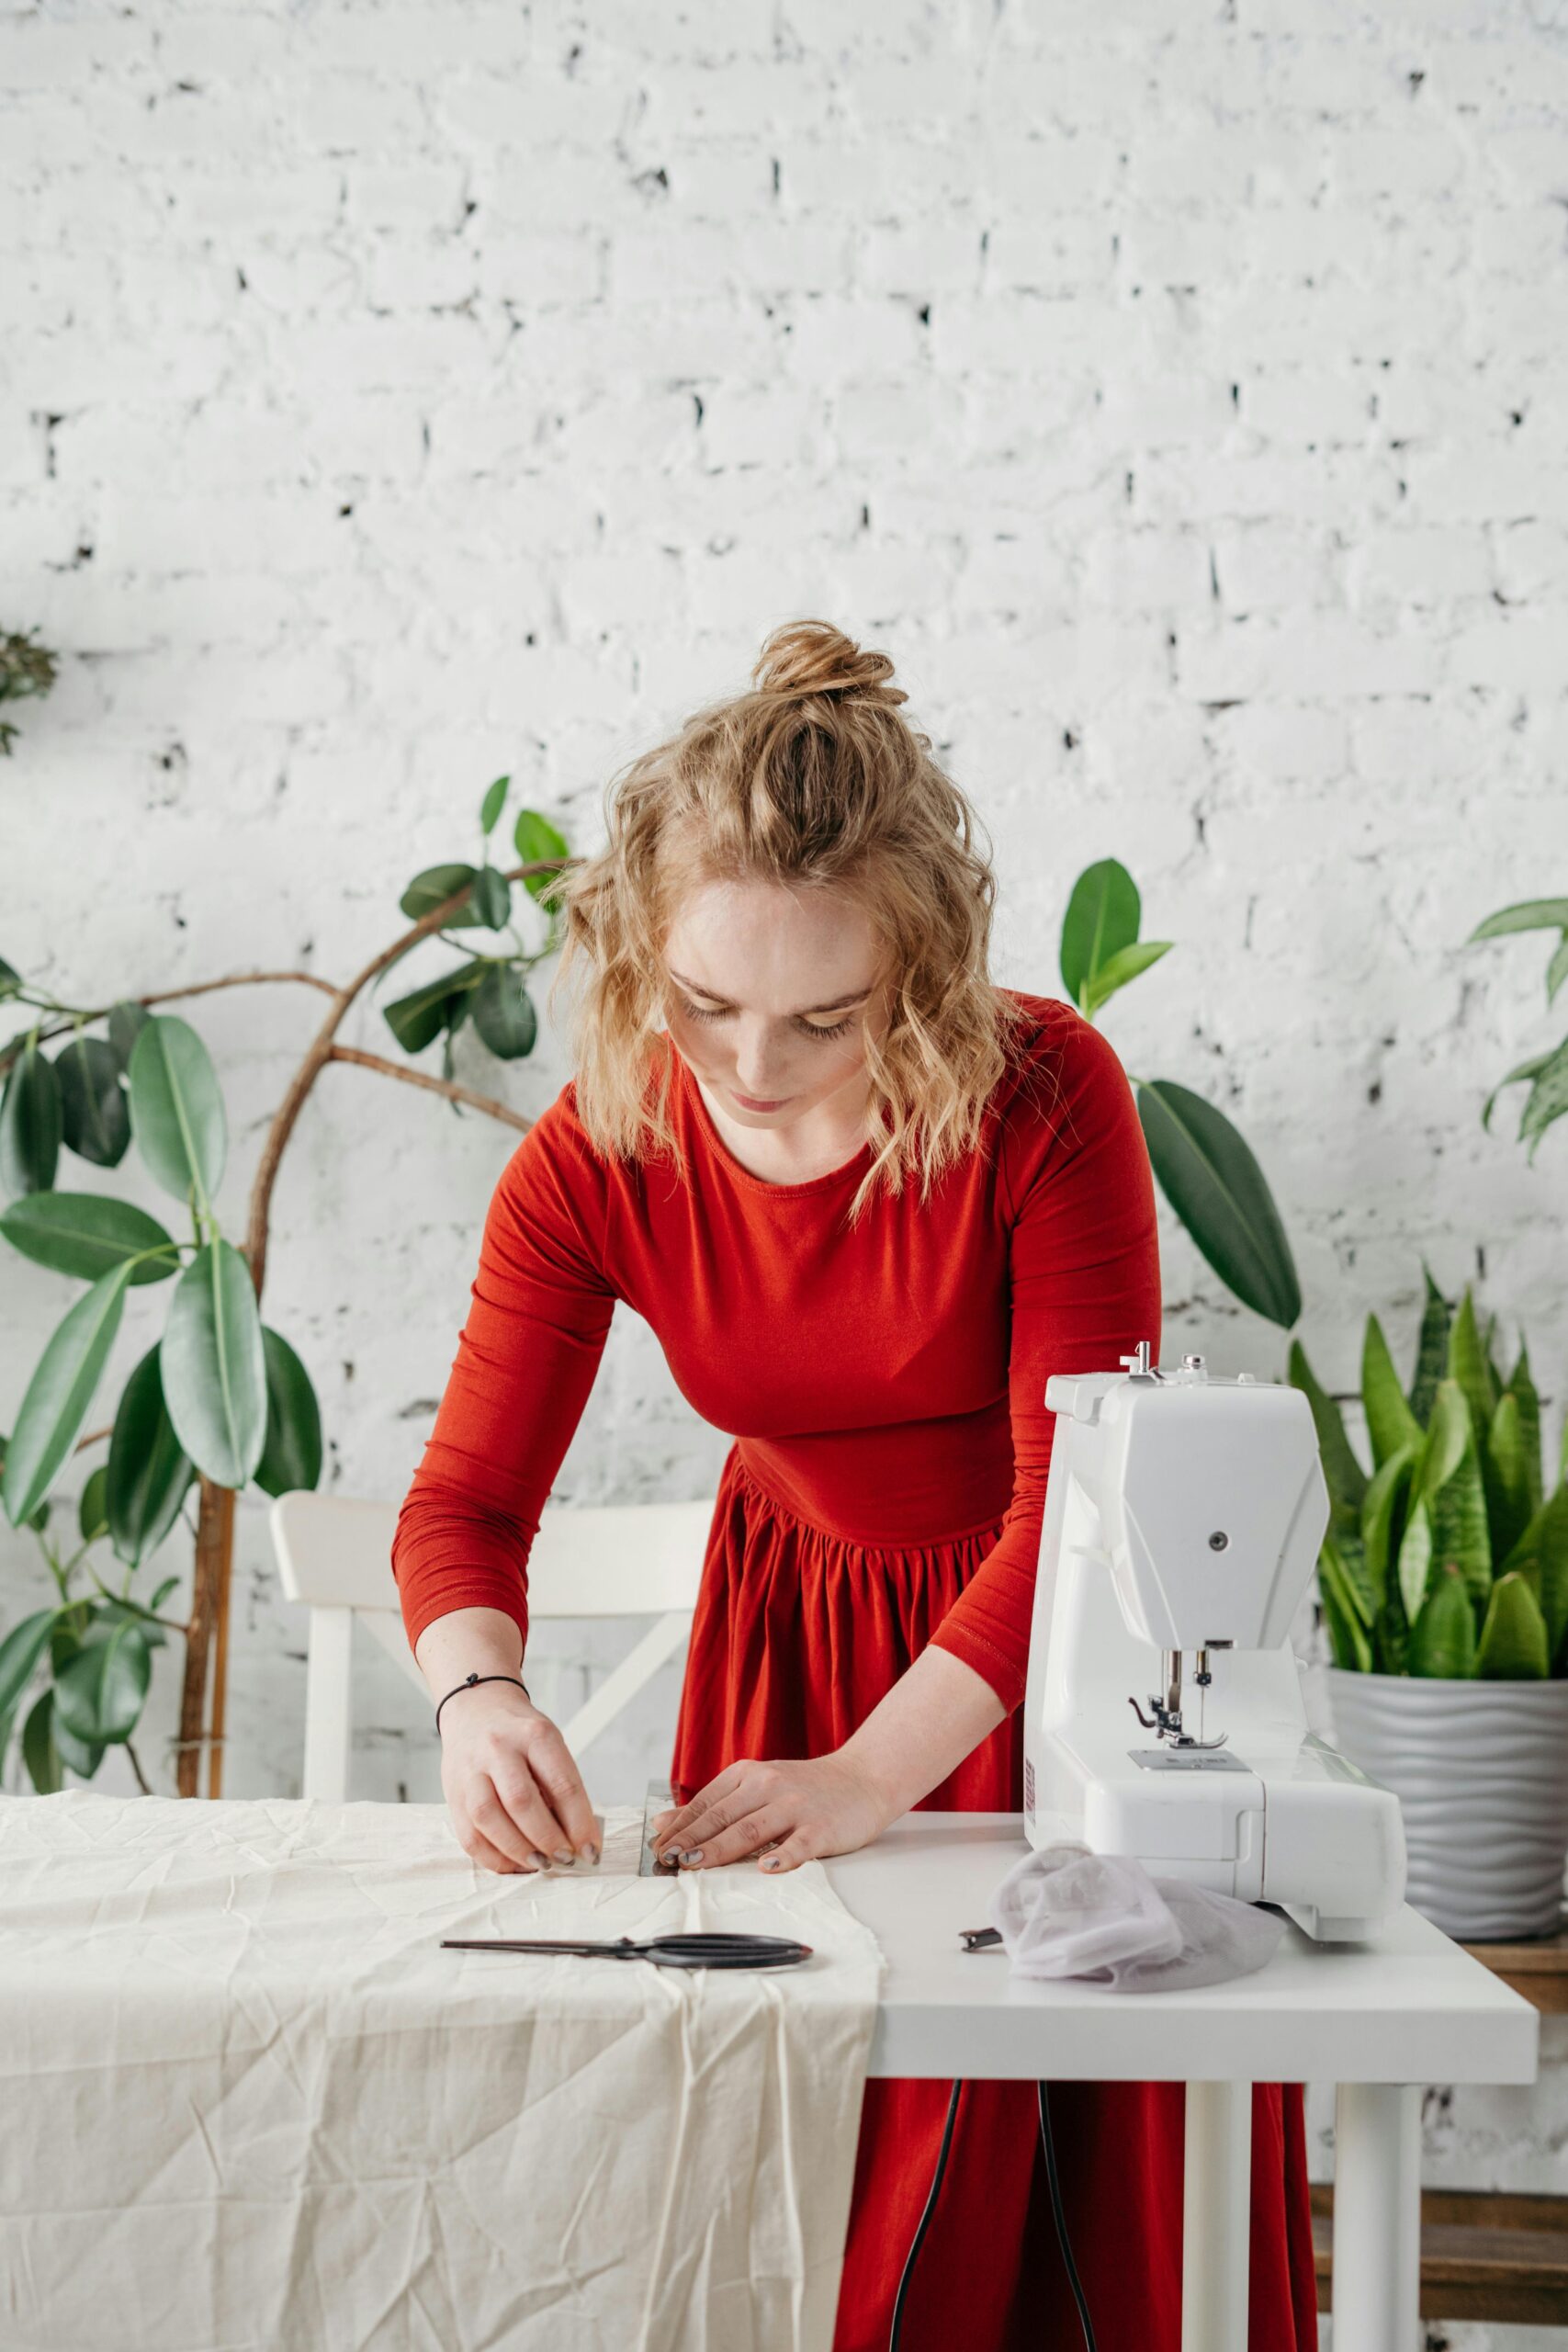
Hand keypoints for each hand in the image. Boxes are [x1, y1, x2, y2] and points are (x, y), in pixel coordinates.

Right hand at [438, 1680, 598, 1874]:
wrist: (476, 1707)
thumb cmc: (519, 1733)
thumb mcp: (548, 1743)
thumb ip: (560, 1786)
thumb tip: (577, 1839)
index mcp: (534, 1734)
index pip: (562, 1784)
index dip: (580, 1824)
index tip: (591, 1850)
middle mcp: (498, 1749)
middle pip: (522, 1801)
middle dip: (548, 1839)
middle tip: (565, 1859)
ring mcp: (470, 1771)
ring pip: (488, 1818)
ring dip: (518, 1850)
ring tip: (539, 1863)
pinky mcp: (452, 1793)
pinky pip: (468, 1836)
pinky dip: (493, 1857)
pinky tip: (513, 1862)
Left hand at [650, 1750, 897, 1874]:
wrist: (863, 1779)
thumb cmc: (805, 1789)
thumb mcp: (756, 1786)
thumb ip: (713, 1804)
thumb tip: (663, 1821)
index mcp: (749, 1774)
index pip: (706, 1803)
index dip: (679, 1826)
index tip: (655, 1848)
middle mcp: (769, 1786)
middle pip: (722, 1817)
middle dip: (690, 1840)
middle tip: (665, 1860)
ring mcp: (796, 1806)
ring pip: (751, 1829)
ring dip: (719, 1848)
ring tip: (694, 1864)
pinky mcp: (821, 1827)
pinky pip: (799, 1844)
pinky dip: (782, 1856)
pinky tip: (766, 1868)